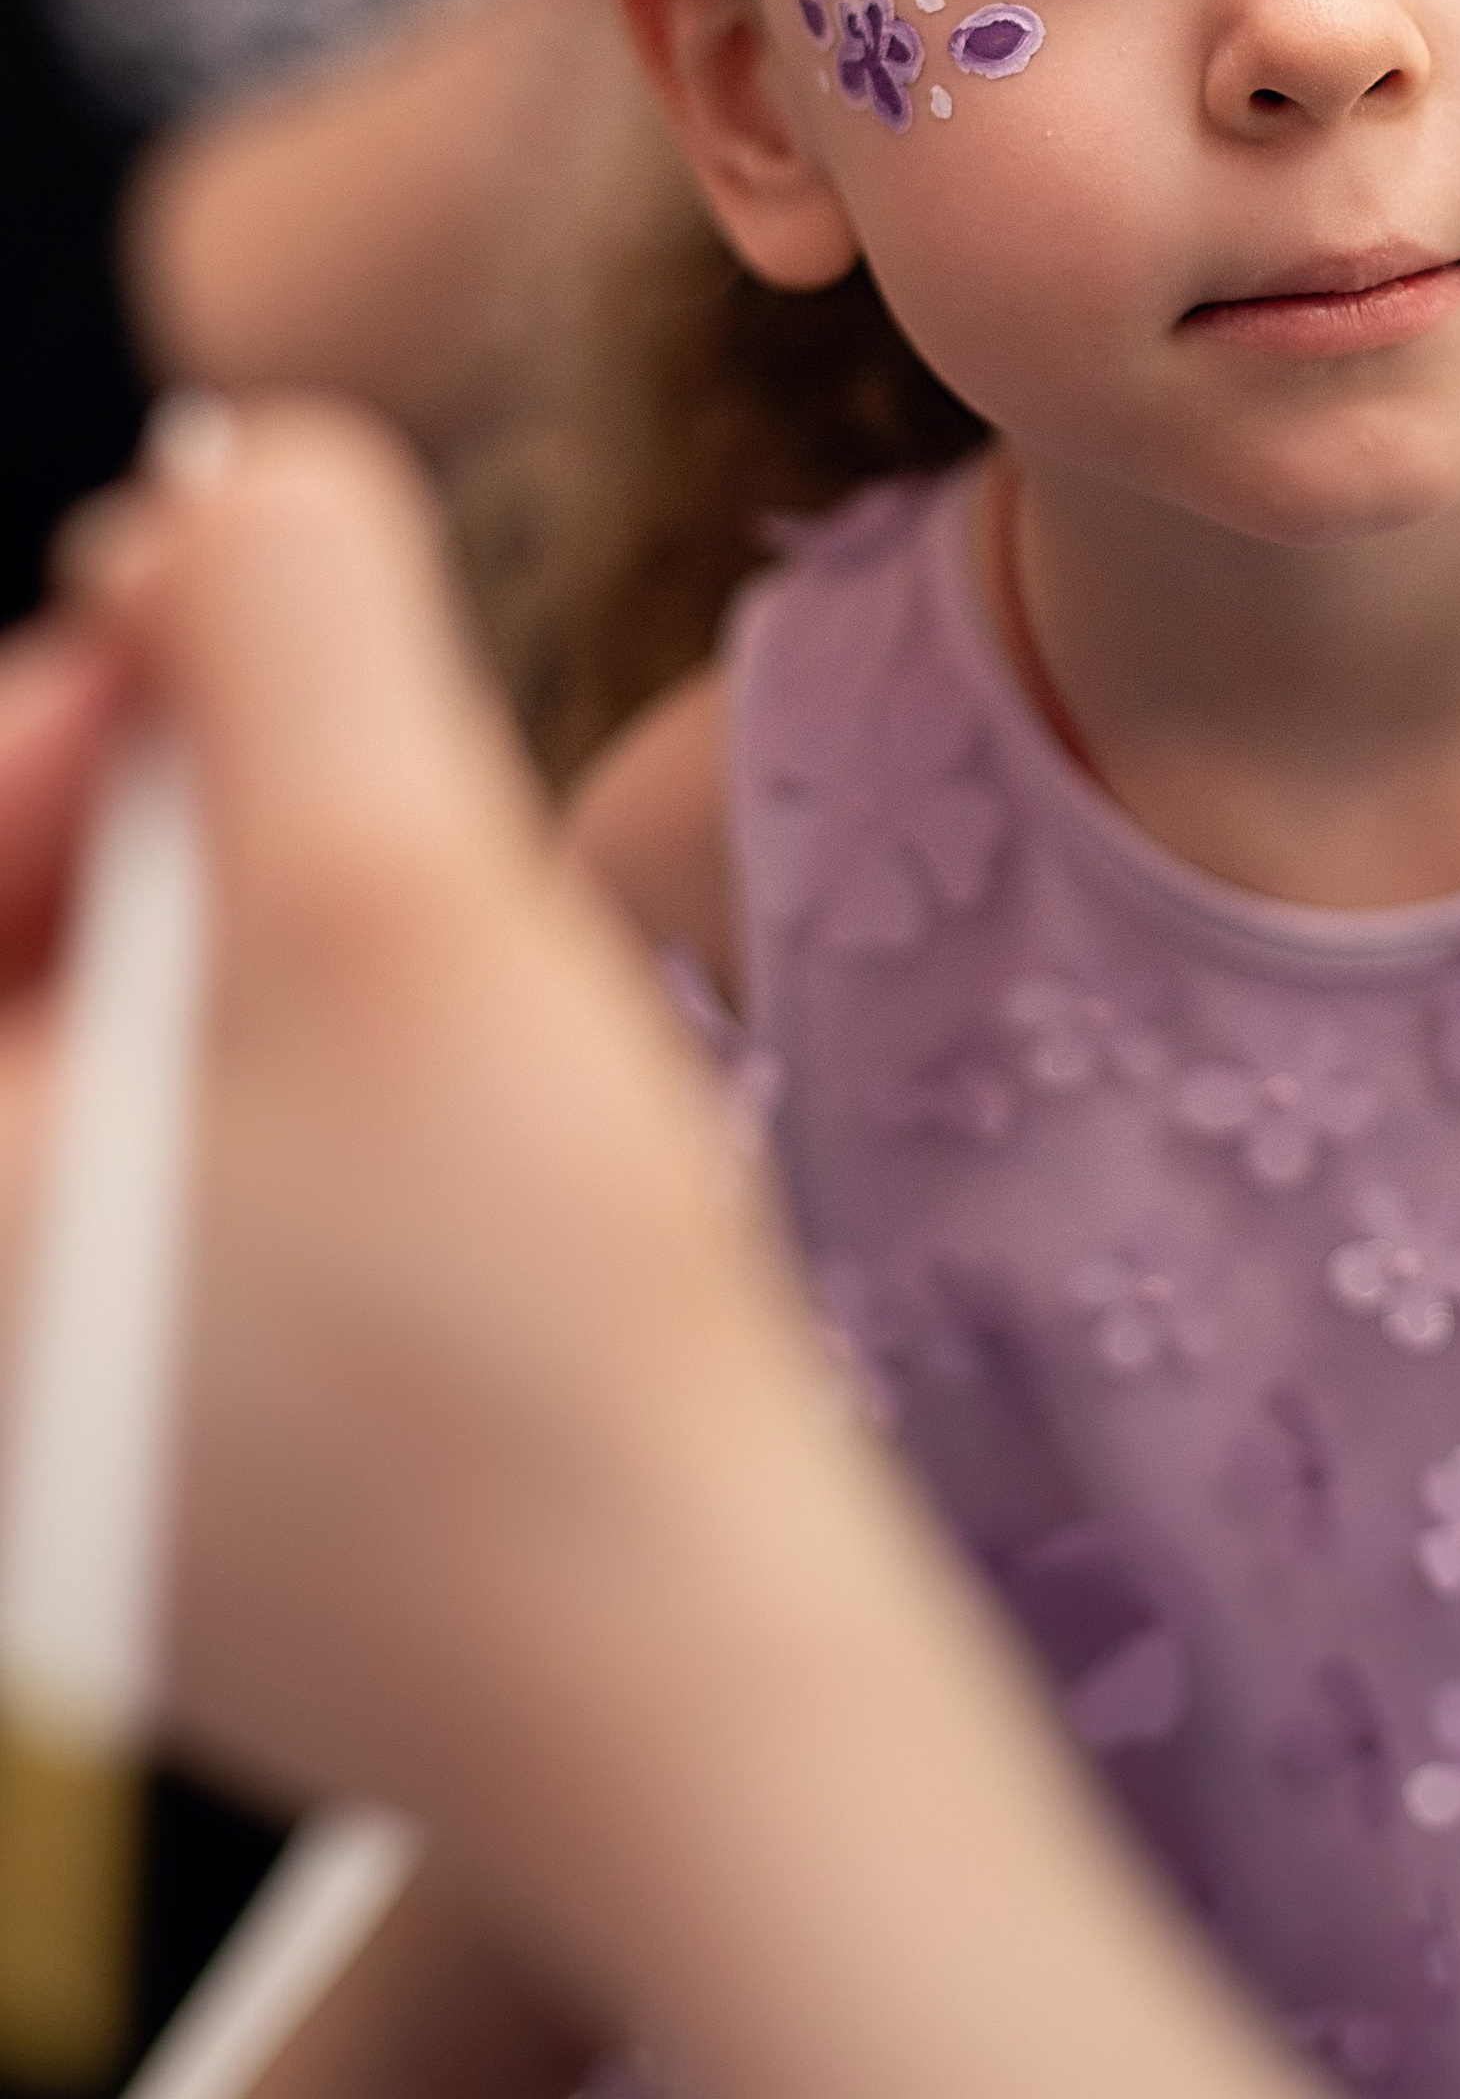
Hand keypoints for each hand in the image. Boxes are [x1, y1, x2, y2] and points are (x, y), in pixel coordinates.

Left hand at [0, 410, 1309, 2097]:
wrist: (687, 1680)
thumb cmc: (535, 1340)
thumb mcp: (399, 888)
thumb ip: (296, 613)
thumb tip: (227, 485)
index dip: (55, 699)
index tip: (219, 632)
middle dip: (150, 806)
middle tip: (343, 779)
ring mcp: (36, 1422)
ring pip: (86, 1056)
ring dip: (231, 929)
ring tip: (418, 939)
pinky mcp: (146, 1463)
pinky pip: (158, 1181)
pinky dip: (267, 1072)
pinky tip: (428, 1086)